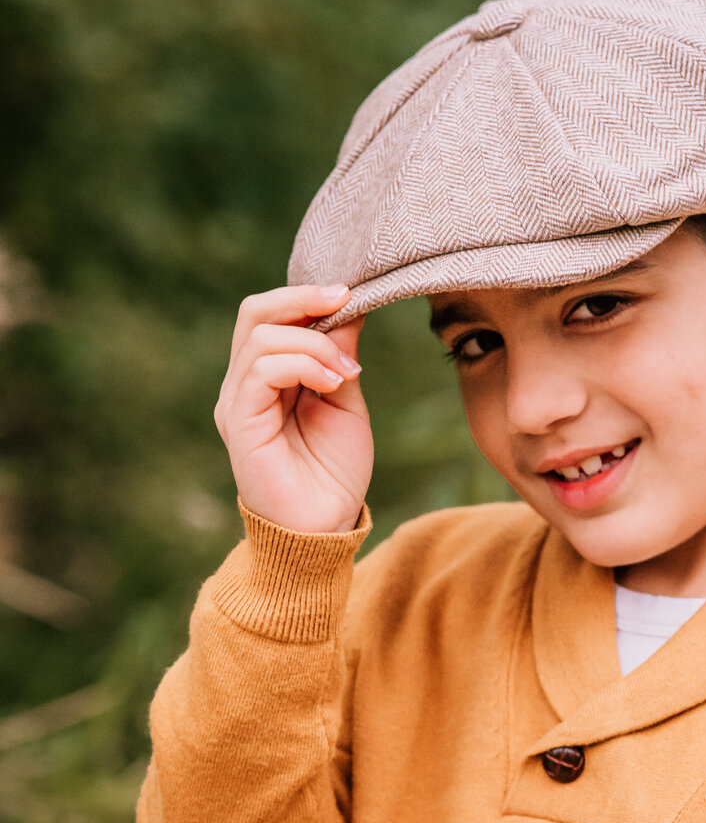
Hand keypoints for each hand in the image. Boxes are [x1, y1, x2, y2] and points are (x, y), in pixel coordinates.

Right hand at [214, 285, 372, 533]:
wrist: (324, 529)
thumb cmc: (334, 473)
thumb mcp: (345, 401)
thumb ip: (339, 357)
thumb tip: (348, 307)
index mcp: (266, 377)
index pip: (269, 315)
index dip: (306, 295)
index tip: (351, 293)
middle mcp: (244, 384)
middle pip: (255, 312)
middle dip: (303, 299)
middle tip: (347, 302)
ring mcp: (237, 402)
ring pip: (260, 336)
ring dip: (314, 343)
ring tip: (347, 373)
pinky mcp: (238, 423)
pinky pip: (261, 370)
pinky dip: (304, 364)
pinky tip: (334, 384)